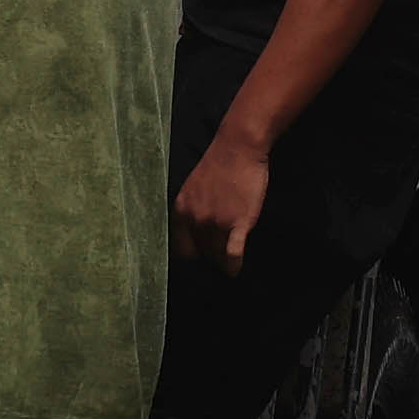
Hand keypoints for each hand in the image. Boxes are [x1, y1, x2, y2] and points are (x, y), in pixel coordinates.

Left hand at [177, 119, 271, 273]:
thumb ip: (191, 210)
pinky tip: (234, 271)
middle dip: (209, 258)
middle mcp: (195, 219)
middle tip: (218, 260)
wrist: (238, 147)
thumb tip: (195, 231)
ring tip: (228, 264)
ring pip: (216, 254)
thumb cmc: (219, 164)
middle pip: (201, 253)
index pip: (180, 248)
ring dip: (222, 261)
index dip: (191, 255)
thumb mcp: (193, 188)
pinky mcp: (238, 222)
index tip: (200, 257)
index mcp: (181, 211)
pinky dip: (233, 264)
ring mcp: (216, 222)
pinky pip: (233, 253)